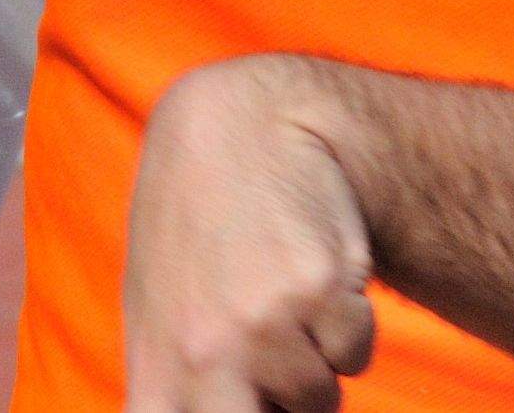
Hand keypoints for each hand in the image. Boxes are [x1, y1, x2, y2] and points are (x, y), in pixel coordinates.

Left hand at [123, 60, 377, 412]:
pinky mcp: (320, 292)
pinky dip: (346, 326)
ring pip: (319, 401)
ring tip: (282, 297)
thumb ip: (177, 388)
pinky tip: (313, 271)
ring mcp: (265, 326)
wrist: (240, 128)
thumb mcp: (158, 309)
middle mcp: (207, 358)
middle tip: (268, 359)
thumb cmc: (194, 228)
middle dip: (280, 408)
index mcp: (158, 372)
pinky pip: (356, 355)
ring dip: (315, 363)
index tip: (243, 399)